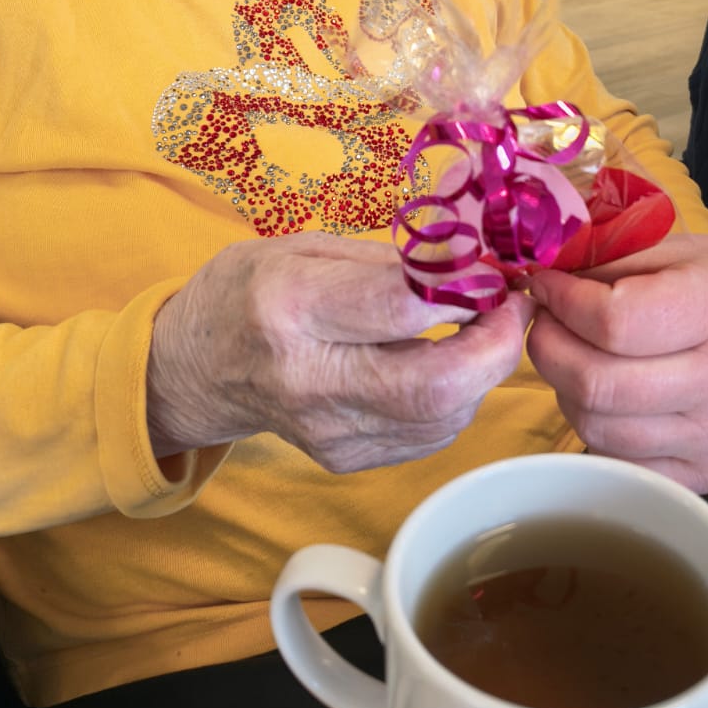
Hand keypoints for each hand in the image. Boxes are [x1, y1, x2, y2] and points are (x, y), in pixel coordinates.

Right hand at [146, 234, 530, 472]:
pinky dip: (458, 398)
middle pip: (437, 384)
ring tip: (482, 326)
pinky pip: (432, 435)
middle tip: (511, 305)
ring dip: (483, 370)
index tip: (493, 267)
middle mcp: (310, 381)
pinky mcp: (347, 460)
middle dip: (497, 344)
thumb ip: (388, 260)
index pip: (402, 306)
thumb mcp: (304, 247)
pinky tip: (448, 362)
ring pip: (445, 416)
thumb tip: (469, 264)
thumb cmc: (250, 291)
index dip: (467, 287)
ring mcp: (330, 433)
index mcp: (293, 309)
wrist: (196, 368)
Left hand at [527, 234, 707, 494]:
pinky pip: (620, 464)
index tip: (546, 284)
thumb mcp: (688, 253)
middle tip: (545, 322)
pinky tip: (603, 398)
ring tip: (573, 356)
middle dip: (549, 347)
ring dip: (564, 389)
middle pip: (596, 384)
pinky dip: (594, 430)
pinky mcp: (707, 478)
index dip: (562, 302)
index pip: (614, 321)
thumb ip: (615, 260)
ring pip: (597, 430)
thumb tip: (545, 274)